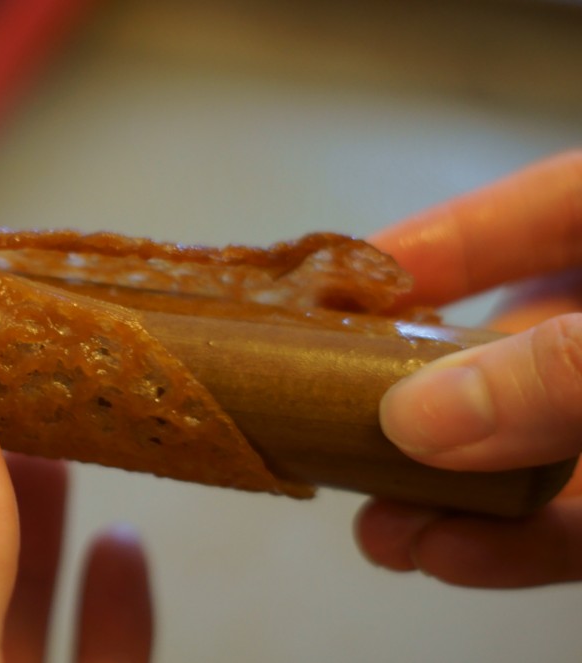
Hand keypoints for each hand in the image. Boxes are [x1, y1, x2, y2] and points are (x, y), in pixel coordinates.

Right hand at [356, 151, 581, 587]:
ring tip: (379, 531)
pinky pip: (580, 520)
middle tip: (330, 424)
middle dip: (414, 397)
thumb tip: (417, 419)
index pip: (529, 216)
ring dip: (449, 495)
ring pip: (532, 449)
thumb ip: (559, 368)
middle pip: (507, 349)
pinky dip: (518, 545)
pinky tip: (452, 557)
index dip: (430, 247)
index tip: (336, 286)